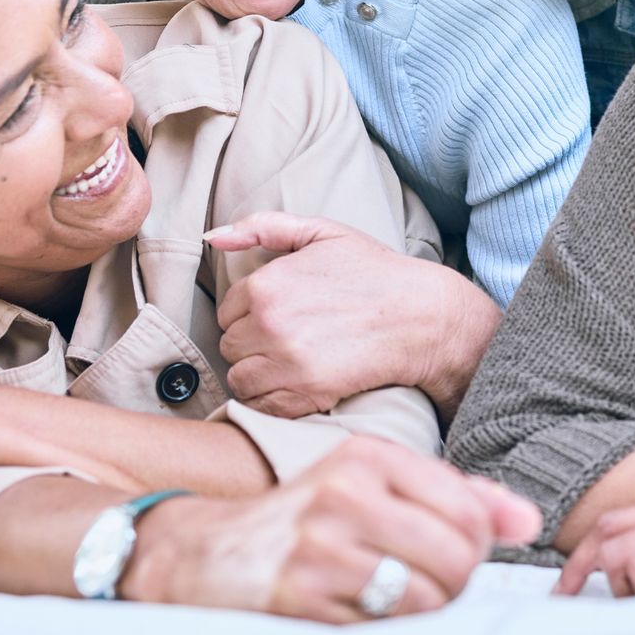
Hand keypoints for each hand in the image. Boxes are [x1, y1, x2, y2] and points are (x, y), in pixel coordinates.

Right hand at [124, 437, 540, 620]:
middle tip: (429, 585)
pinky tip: (358, 612)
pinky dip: (384, 630)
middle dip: (455, 583)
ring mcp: (319, 546)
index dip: (477, 546)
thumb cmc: (305, 518)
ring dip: (424, 612)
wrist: (204, 554)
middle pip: (456, 557)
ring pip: (426, 597)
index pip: (469, 510)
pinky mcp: (299, 596)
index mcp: (370, 456)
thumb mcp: (375, 486)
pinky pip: (381, 628)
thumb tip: (528, 521)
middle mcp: (345, 492)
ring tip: (394, 600)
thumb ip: (456, 498)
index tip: (454, 553)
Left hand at [208, 213, 498, 417]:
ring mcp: (285, 362)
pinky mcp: (304, 394)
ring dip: (259, 375)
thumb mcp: (322, 233)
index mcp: (266, 284)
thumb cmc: (374, 272)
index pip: (227, 311)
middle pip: (230, 346)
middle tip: (290, 339)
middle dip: (253, 344)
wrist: (421, 317)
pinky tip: (298, 384)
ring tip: (291, 364)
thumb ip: (263, 227)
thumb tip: (212, 237)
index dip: (252, 314)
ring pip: (240, 379)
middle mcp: (269, 324)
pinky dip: (273, 400)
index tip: (281, 315)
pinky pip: (261, 407)